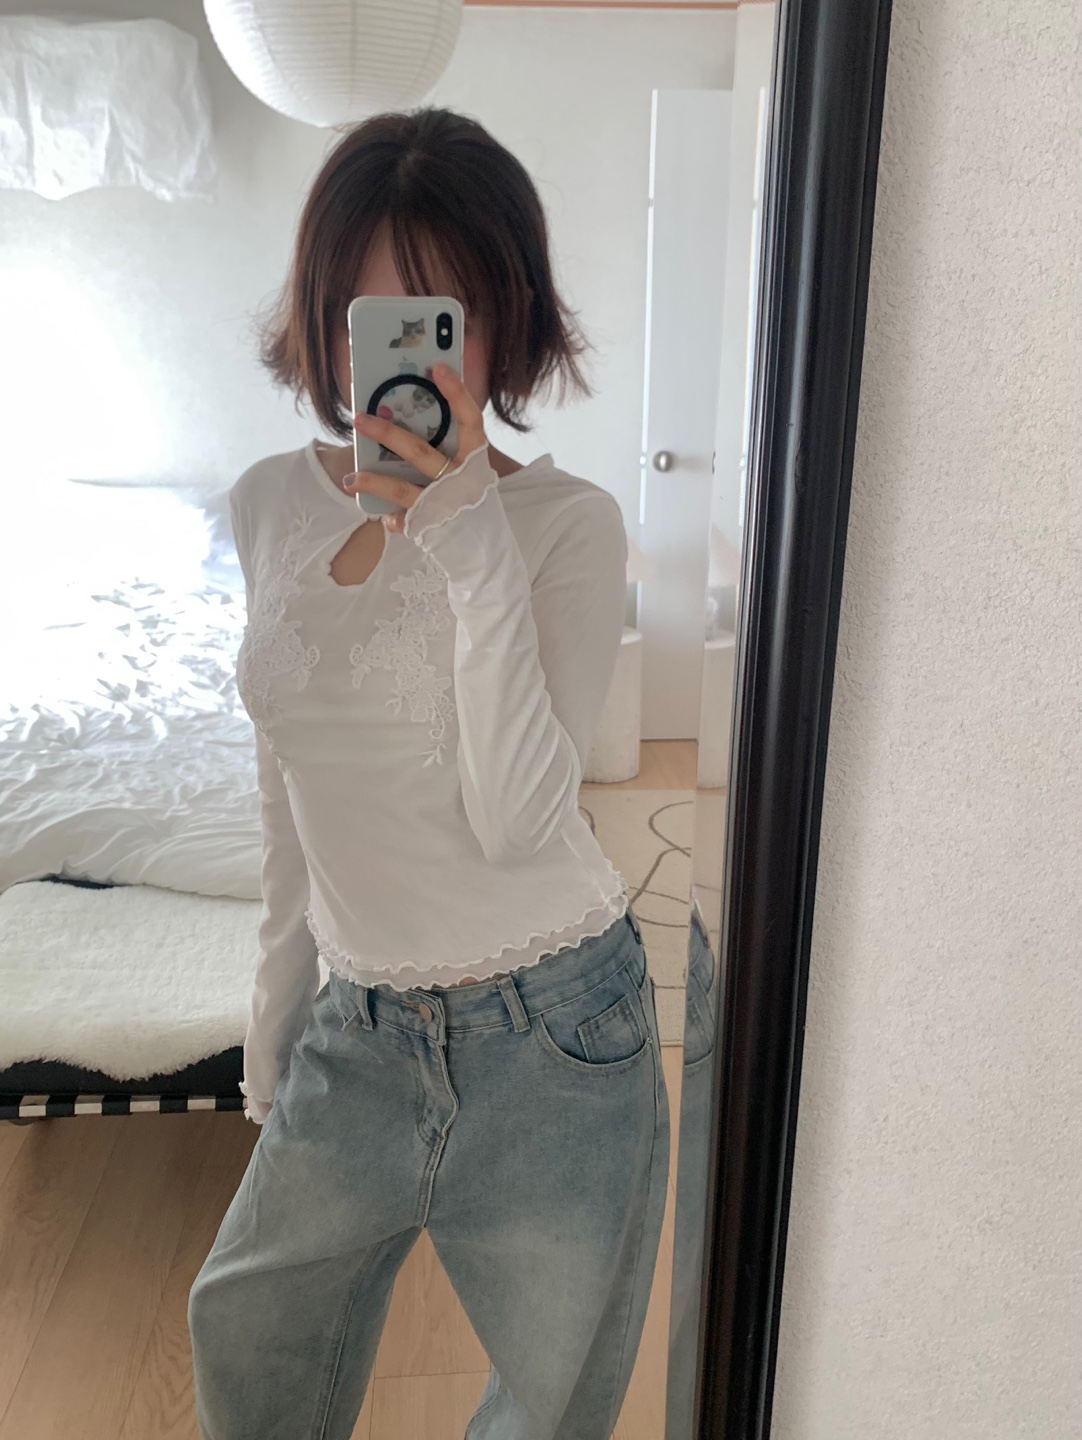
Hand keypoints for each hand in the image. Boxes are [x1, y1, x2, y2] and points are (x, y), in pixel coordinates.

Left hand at [344, 364, 487, 533]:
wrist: (488, 549)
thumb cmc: (474, 499)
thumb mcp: (472, 470)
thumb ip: (450, 447)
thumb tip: (409, 417)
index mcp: (476, 459)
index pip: (470, 419)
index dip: (456, 393)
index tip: (438, 367)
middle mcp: (462, 480)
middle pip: (420, 452)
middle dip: (387, 433)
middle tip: (360, 418)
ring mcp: (445, 504)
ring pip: (402, 489)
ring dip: (373, 481)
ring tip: (350, 477)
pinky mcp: (431, 527)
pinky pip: (403, 520)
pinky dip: (391, 517)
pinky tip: (381, 513)